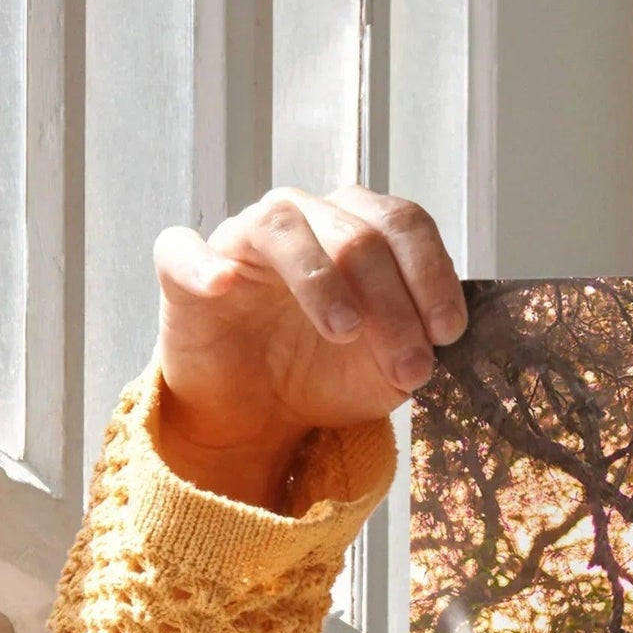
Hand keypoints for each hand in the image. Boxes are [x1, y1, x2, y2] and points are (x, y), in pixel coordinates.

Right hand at [150, 187, 465, 508]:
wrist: (259, 413)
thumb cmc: (325, 373)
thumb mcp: (388, 369)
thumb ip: (416, 344)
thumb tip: (439, 336)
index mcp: (359, 229)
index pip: (403, 224)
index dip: (432, 274)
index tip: (448, 333)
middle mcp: (304, 219)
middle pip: (356, 234)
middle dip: (392, 304)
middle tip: (409, 366)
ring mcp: (243, 238)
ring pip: (283, 228)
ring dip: (321, 281)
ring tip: (345, 332)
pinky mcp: (184, 270)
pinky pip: (184, 250)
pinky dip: (204, 264)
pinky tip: (224, 285)